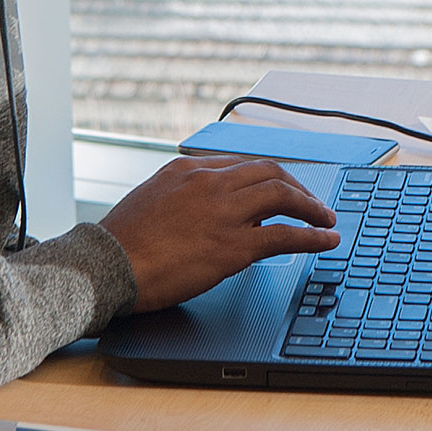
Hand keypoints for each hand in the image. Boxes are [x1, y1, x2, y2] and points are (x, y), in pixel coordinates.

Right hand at [99, 155, 338, 312]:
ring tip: (326, 219)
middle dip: (297, 186)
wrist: (106, 265)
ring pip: (282, 195)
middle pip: (269, 171)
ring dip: (311, 206)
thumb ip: (184, 196)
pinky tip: (325, 240)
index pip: (241, 165)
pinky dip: (312, 236)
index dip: (268, 178)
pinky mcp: (233, 245)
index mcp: (188, 168)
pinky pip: (285, 235)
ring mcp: (224, 212)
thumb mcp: (152, 198)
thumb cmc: (121, 241)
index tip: (281, 189)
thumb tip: (213, 210)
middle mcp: (210, 182)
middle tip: (312, 202)